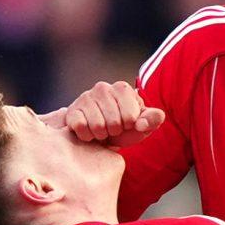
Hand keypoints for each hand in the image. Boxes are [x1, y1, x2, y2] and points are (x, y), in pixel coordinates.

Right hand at [44, 81, 163, 142]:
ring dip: (101, 135)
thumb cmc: (124, 127)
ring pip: (98, 126)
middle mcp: (103, 87)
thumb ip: (152, 120)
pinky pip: (81, 128)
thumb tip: (142, 123)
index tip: (126, 123)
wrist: (99, 133)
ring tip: (101, 130)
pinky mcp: (72, 110)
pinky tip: (89, 132)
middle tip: (112, 129)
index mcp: (122, 88)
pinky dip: (87, 136)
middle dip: (115, 132)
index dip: (130, 126)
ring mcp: (85, 97)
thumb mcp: (142, 124)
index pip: (131, 117)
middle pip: (114, 123)